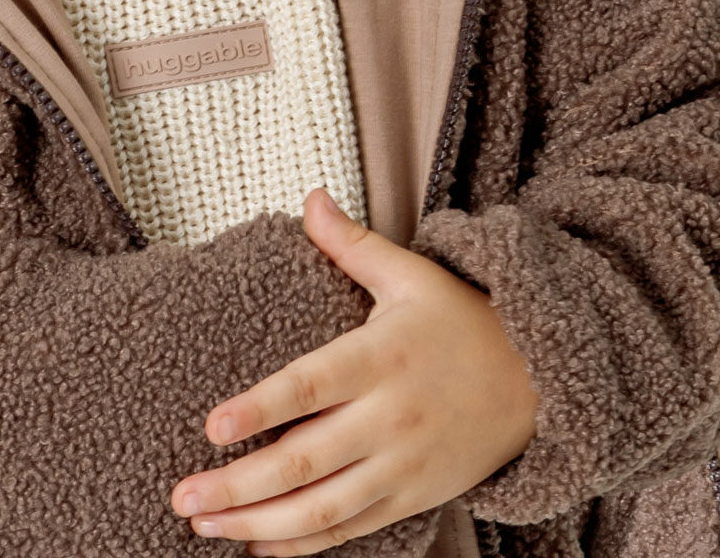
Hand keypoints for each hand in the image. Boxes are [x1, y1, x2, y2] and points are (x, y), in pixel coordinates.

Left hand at [170, 188, 538, 552]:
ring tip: (204, 526)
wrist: (536, 379)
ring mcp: (402, 464)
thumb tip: (311, 197)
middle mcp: (390, 416)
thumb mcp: (412, 276)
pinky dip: (300, 547)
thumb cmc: (463, 321)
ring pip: (321, 508)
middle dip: (239, 486)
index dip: (261, 408)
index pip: (312, 384)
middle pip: (305, 460)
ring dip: (257, 526)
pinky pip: (348, 530)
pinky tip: (256, 547)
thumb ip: (353, 245)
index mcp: (383, 355)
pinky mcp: (411, 496)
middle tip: (183, 496)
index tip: (212, 426)